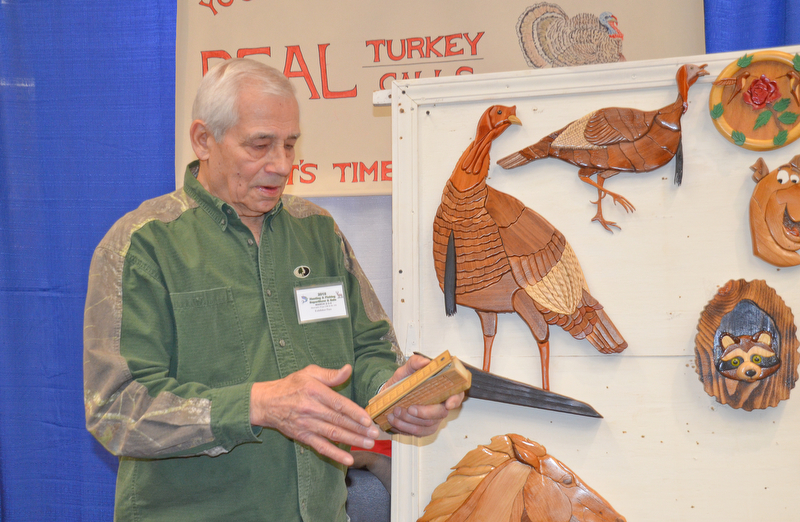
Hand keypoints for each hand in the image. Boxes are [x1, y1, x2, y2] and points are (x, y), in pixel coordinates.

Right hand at [249, 364, 378, 465]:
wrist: (266, 403)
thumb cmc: (290, 385)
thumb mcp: (309, 373)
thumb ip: (330, 374)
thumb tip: (348, 369)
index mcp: (315, 392)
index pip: (338, 404)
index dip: (354, 413)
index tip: (368, 419)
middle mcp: (311, 409)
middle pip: (339, 421)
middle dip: (359, 429)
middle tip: (375, 434)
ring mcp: (307, 424)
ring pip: (333, 434)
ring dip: (352, 440)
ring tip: (368, 444)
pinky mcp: (303, 436)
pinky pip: (321, 447)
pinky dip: (334, 454)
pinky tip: (348, 459)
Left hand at [383, 355, 464, 436]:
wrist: (389, 396)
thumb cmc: (402, 383)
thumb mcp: (406, 369)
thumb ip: (415, 363)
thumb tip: (426, 362)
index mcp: (441, 390)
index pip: (457, 395)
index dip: (455, 400)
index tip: (448, 404)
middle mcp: (440, 406)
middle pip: (441, 414)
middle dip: (424, 413)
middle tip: (408, 408)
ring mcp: (433, 420)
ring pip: (427, 425)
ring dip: (410, 420)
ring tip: (395, 412)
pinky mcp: (423, 430)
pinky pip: (417, 433)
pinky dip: (403, 427)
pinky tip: (393, 420)